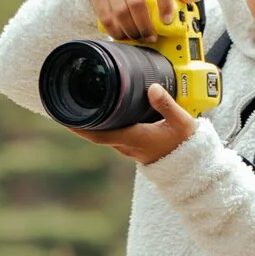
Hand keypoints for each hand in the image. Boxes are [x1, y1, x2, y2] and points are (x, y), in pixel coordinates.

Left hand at [73, 84, 196, 163]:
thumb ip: (166, 104)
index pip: (98, 134)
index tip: (62, 117)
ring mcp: (129, 147)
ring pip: (103, 134)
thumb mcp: (181, 122)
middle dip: (78, 121)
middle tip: (62, 105)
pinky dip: (103, 125)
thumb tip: (152, 88)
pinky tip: (103, 113)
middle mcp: (127, 145)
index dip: (78, 126)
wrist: (192, 168)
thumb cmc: (186, 147)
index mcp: (134, 138)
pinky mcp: (134, 146)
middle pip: (95, 133)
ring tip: (79, 106)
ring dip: (90, 123)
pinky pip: (113, 134)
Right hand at [90, 0, 203, 39]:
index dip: (165, 4)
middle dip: (145, 25)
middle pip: (136, 3)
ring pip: (119, 12)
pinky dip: (115, 30)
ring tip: (138, 38)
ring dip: (130, 30)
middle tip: (151, 37)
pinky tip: (123, 36)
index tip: (168, 21)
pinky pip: (105, 16)